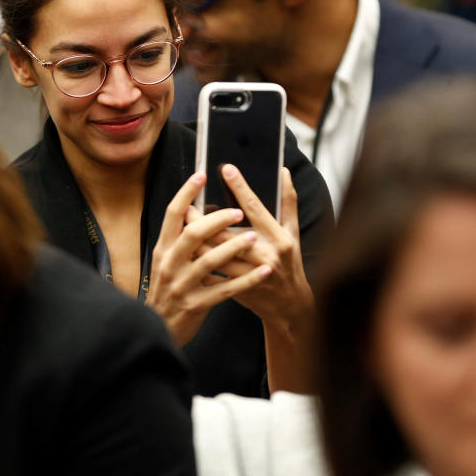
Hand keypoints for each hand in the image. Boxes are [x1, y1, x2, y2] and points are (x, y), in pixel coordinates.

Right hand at [146, 172, 272, 345]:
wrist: (158, 328)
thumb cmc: (169, 290)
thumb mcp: (166, 262)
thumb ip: (180, 241)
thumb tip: (198, 211)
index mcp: (163, 249)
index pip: (173, 215)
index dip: (186, 193)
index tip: (202, 175)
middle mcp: (169, 264)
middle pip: (193, 234)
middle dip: (217, 220)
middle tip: (238, 211)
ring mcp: (182, 285)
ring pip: (209, 261)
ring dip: (233, 248)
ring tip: (252, 239)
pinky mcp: (196, 305)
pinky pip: (225, 289)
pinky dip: (246, 280)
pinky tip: (263, 272)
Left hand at [191, 165, 317, 392]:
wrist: (289, 306)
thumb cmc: (290, 263)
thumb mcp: (293, 233)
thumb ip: (288, 202)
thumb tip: (283, 172)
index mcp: (278, 238)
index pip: (256, 209)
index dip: (241, 188)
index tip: (226, 169)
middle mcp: (263, 256)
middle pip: (227, 233)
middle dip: (205, 218)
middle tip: (188, 203)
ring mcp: (248, 274)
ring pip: (214, 254)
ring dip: (196, 239)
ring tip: (182, 223)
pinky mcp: (236, 288)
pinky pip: (211, 273)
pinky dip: (198, 260)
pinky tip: (185, 248)